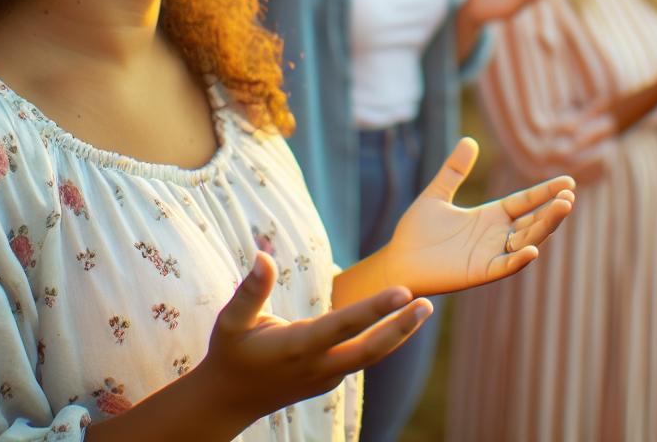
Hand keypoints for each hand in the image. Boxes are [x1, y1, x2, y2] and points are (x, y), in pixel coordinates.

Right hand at [197, 253, 430, 424]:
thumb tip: (264, 256)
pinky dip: (382, 340)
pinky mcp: (329, 382)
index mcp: (297, 347)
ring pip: (371, 356)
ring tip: (423, 308)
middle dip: (401, 327)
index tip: (403, 290)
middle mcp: (318, 366)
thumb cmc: (231, 353)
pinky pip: (360, 358)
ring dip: (399, 334)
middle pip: (370, 350)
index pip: (343, 325)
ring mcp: (326, 378)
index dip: (375, 308)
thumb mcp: (231, 321)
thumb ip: (251, 291)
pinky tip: (399, 321)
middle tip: (428, 304)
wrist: (229, 400)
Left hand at [376, 138, 576, 295]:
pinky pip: (505, 266)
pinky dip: (519, 259)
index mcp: (490, 216)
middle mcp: (496, 235)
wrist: (397, 260)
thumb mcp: (437, 194)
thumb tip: (469, 139)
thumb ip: (454, 170)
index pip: (526, 202)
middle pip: (533, 221)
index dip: (546, 192)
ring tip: (562, 209)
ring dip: (545, 228)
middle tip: (569, 196)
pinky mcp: (480, 272)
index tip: (568, 182)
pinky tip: (533, 250)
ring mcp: (490, 254)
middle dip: (553, 210)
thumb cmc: (415, 232)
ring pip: (526, 240)